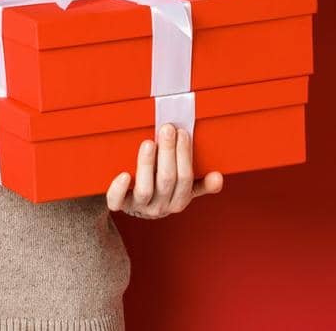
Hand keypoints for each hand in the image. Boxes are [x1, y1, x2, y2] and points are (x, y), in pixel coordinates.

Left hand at [106, 123, 222, 218]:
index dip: (184, 155)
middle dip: (168, 152)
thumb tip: (218, 177)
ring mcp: (139, 207)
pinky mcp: (120, 205)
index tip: (182, 133)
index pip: (185, 179)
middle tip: (167, 129)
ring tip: (148, 143)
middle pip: (167, 180)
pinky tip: (124, 175)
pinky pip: (117, 202)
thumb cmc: (160, 191)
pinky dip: (119, 189)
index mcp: (178, 201)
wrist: (131, 207)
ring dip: (147, 164)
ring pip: (145, 189)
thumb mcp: (183, 190)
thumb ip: (201, 184)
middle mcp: (160, 207)